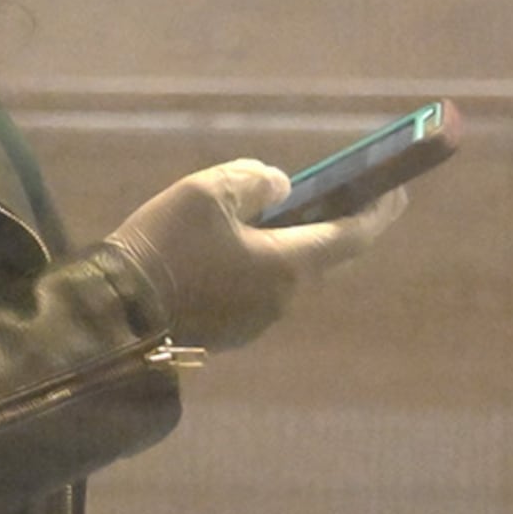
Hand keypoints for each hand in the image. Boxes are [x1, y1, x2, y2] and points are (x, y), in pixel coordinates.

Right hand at [99, 158, 403, 350]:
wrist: (116, 314)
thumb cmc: (164, 247)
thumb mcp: (205, 193)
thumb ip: (252, 181)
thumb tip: (280, 186)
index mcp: (288, 265)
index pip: (353, 236)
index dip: (379, 211)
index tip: (396, 189)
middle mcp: (283, 299)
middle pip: (321, 256)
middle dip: (329, 223)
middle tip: (328, 193)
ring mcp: (256, 322)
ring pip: (285, 274)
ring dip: (285, 244)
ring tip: (263, 214)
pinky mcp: (230, 332)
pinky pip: (257, 290)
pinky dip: (258, 264)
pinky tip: (228, 247)